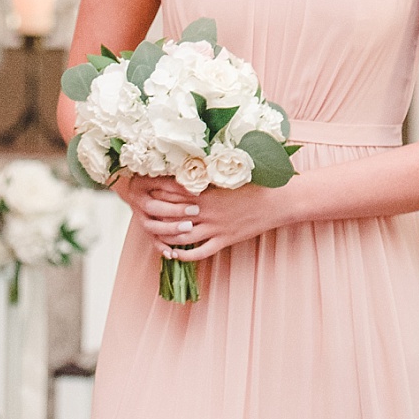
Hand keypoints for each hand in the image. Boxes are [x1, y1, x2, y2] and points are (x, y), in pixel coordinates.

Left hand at [116, 172, 280, 261]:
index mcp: (208, 189)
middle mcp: (208, 209)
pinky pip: (200, 251)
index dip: (157, 187)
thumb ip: (210, 171)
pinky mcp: (225, 240)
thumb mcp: (231, 173)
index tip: (143, 184)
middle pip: (173, 213)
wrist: (278, 201)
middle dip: (155, 212)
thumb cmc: (257, 182)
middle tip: (140, 209)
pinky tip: (174, 255)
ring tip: (153, 234)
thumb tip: (192, 163)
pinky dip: (185, 255)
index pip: (174, 189)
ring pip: (182, 235)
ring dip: (166, 236)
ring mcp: (216, 227)